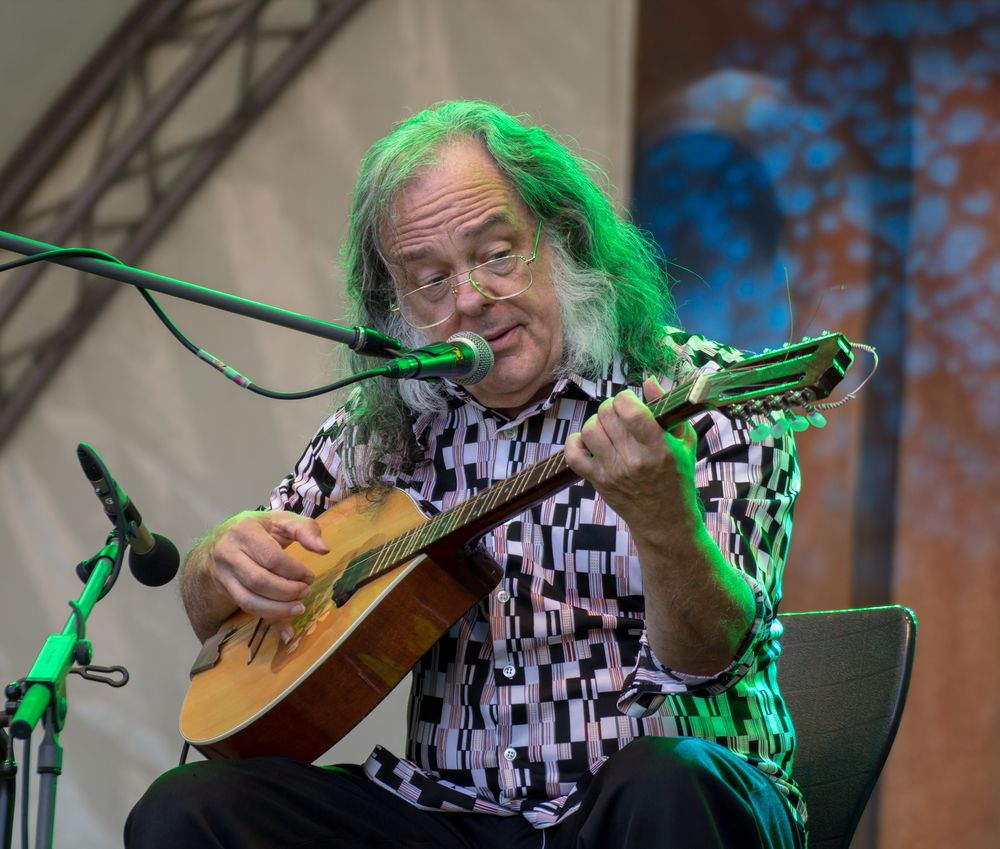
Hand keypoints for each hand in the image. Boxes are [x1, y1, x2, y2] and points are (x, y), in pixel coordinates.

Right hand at [189, 510, 328, 642]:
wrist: (222, 540)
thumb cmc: (260, 528)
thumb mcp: (282, 521)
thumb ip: (306, 529)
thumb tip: (324, 549)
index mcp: (244, 531)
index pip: (271, 557)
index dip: (293, 571)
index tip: (309, 577)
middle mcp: (228, 552)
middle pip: (259, 581)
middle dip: (287, 592)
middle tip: (306, 592)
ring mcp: (223, 573)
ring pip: (249, 600)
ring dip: (278, 610)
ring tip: (299, 608)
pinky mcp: (225, 589)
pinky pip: (246, 608)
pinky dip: (268, 618)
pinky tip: (287, 627)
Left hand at [564, 377, 699, 540]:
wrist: (665, 522)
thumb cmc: (678, 478)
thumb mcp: (683, 443)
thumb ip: (666, 409)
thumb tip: (649, 381)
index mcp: (659, 448)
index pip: (631, 411)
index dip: (625, 398)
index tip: (630, 401)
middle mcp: (634, 460)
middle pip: (607, 416)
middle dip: (611, 407)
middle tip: (619, 414)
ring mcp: (613, 472)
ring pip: (590, 431)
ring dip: (596, 422)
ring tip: (608, 428)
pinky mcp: (598, 482)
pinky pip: (573, 455)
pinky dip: (575, 442)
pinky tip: (587, 441)